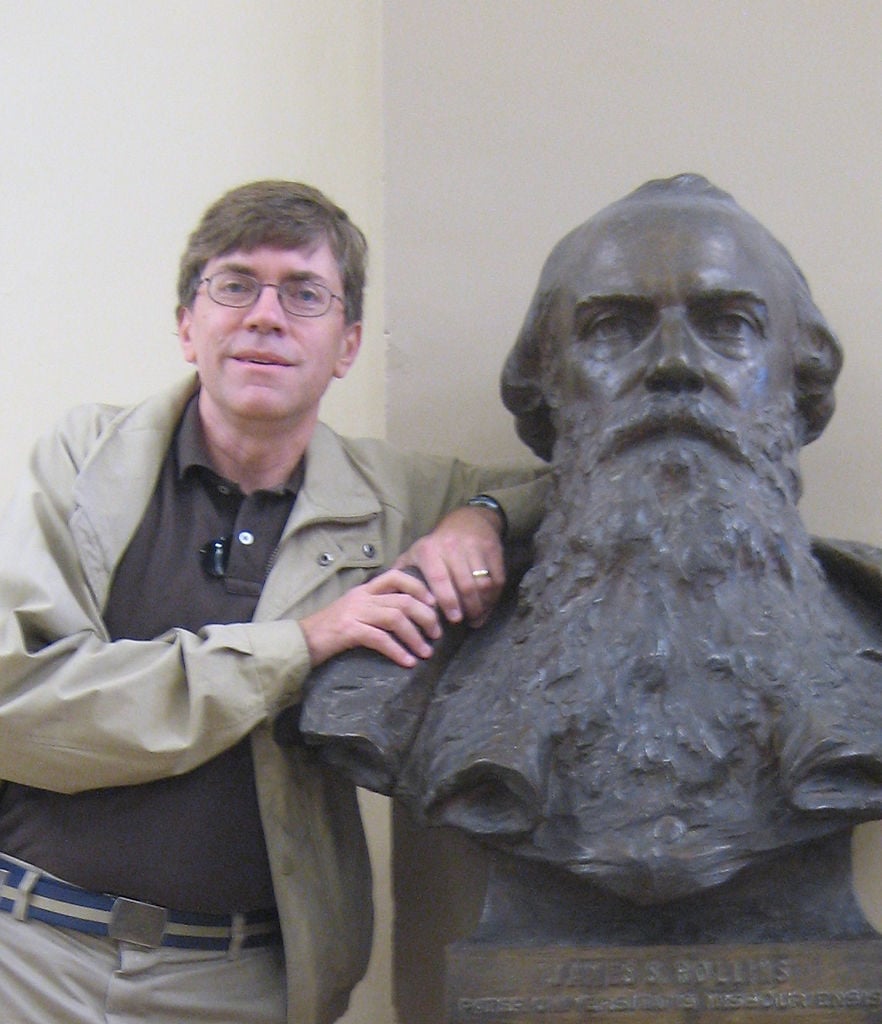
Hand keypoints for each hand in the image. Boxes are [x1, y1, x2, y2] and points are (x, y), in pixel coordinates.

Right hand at [300, 568, 441, 668]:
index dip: (419, 588)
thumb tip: (409, 618)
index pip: (396, 577)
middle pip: (403, 600)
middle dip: (425, 617)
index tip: (433, 604)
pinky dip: (398, 651)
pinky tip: (407, 662)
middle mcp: (362, 597)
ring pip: (395, 618)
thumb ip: (377, 608)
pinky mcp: (348, 631)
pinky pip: (380, 639)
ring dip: (415, 636)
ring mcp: (355, 612)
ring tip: (426, 652)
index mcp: (365, 590)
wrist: (300, 641)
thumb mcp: (355, 611)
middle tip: (436, 634)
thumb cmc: (329, 630)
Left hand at [393, 505, 504, 626]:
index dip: (447, 600)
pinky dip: (494, 596)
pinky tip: (488, 605)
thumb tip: (385, 594)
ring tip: (477, 616)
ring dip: (482, 604)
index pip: (440, 578)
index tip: (454, 619)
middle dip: (468, 607)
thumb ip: (402, 572)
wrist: (469, 519)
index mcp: (430, 550)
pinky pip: (497, 578)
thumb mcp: (416, 551)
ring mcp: (475, 547)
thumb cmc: (438, 543)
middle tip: (467, 621)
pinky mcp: (493, 550)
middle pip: (465, 584)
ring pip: (483, 583)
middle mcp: (452, 547)